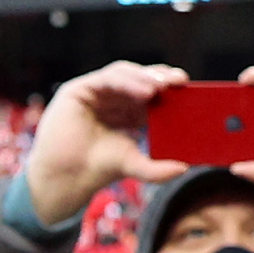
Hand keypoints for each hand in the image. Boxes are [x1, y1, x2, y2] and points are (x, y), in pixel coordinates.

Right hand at [21, 61, 190, 226]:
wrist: (66, 178)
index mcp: (125, 112)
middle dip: (160, 78)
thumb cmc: (96, 169)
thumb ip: (157, 168)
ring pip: (124, 74)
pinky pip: (107, 78)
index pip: (149, 92)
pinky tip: (145, 90)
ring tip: (161, 87)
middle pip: (138, 79)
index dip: (167, 88)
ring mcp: (94, 92)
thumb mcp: (133, 164)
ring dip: (145, 77)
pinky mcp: (77, 90)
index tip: (187, 89)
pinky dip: (127, 81)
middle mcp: (110, 99)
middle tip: (180, 81)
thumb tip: (183, 168)